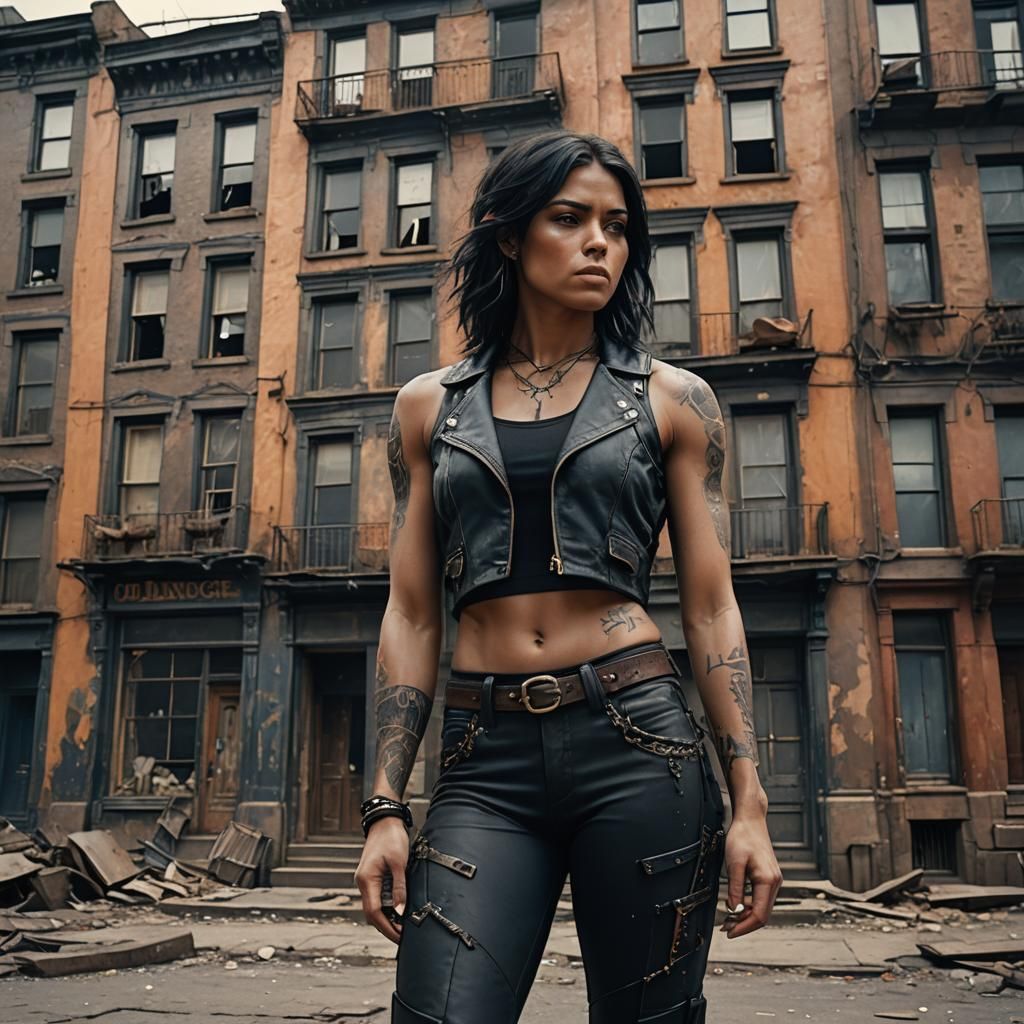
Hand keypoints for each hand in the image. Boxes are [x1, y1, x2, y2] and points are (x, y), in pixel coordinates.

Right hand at [354, 816, 408, 943]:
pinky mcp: (372, 876)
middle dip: (386, 927)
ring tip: (403, 927)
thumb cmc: (391, 838)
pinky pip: (378, 897)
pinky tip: (398, 910)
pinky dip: (387, 907)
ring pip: (375, 906)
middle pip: (372, 913)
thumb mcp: (399, 863)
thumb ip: (400, 887)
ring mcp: (367, 880)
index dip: (386, 928)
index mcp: (367, 880)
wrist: (385, 821)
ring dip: (387, 918)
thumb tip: (401, 912)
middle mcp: (363, 882)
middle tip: (403, 937)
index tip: (399, 938)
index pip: (374, 912)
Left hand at [720, 804, 781, 938]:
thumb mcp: (734, 862)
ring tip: (728, 918)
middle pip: (762, 914)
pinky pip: (760, 898)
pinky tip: (736, 905)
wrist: (751, 820)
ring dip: (745, 915)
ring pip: (762, 907)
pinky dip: (748, 905)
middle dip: (744, 924)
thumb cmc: (742, 837)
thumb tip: (733, 910)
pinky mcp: (769, 877)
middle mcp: (775, 882)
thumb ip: (735, 888)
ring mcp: (773, 880)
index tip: (729, 932)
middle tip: (725, 928)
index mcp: (768, 880)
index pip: (759, 914)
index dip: (744, 927)